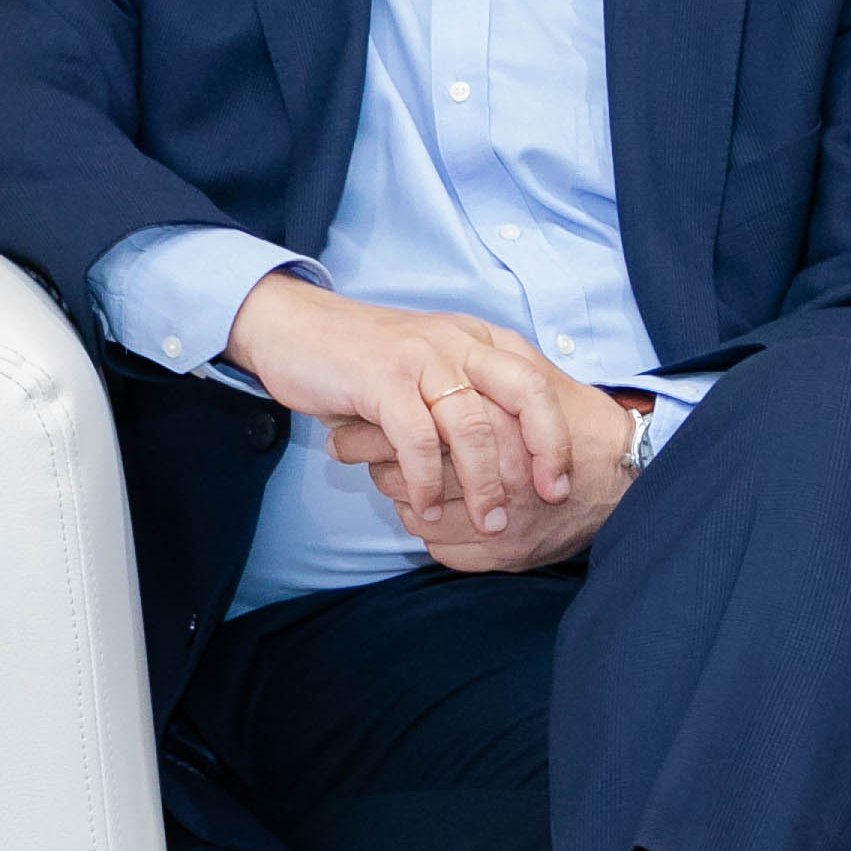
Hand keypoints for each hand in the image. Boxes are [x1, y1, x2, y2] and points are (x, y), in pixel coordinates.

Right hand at [224, 274, 586, 540]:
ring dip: (483, 483)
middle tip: (542, 500)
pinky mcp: (381, 379)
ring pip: (472, 426)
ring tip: (488, 521)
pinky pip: (416, 439)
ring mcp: (420, 358)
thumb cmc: (361, 359)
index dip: (557, 436)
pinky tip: (425, 509)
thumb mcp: (428, 365)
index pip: (537, 384)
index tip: (559, 485)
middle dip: (542, 453)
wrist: (291, 329)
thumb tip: (507, 449)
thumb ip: (465, 393)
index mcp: (475, 339)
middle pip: (524, 395)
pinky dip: (424, 482)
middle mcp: (457, 342)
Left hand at [330, 387, 640, 571]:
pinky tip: (428, 508)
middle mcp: (498, 475)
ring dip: (400, 495)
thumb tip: (416, 356)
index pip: (410, 429)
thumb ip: (480, 367)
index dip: (371, 425)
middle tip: (346, 445)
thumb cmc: (574, 419)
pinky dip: (425, 528)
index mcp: (496, 423)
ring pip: (415, 512)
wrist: (627, 471)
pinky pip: (438, 546)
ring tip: (393, 475)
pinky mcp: (501, 554)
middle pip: (404, 473)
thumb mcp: (530, 374)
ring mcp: (500, 519)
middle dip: (369, 459)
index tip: (348, 416)